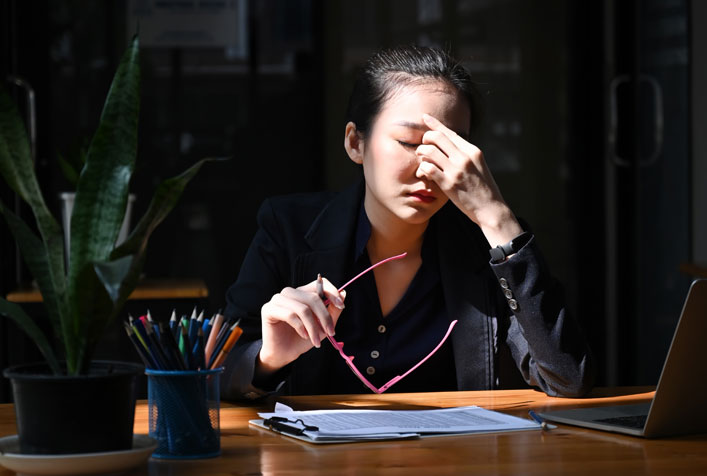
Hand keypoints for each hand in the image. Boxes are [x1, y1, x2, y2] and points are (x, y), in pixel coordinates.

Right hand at [257, 277, 345, 374]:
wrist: (284, 354)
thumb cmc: (302, 339)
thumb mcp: (322, 326)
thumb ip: (333, 311)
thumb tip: (344, 294)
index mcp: (302, 292)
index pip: (319, 283)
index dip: (332, 292)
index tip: (341, 306)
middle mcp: (290, 292)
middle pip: (313, 297)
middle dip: (325, 317)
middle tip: (330, 332)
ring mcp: (278, 299)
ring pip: (303, 308)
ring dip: (313, 326)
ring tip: (316, 340)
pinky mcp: (269, 309)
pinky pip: (290, 315)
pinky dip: (301, 327)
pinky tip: (304, 336)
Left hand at [415, 113, 522, 245]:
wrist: (490, 208)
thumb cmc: (482, 189)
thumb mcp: (478, 165)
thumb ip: (465, 155)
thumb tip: (450, 145)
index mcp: (472, 150)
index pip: (449, 132)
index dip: (434, 124)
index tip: (424, 117)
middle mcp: (464, 157)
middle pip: (436, 137)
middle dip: (425, 139)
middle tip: (422, 147)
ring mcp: (456, 170)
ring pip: (429, 150)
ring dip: (421, 153)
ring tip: (422, 160)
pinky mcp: (448, 184)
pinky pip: (427, 168)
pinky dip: (422, 168)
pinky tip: (424, 173)